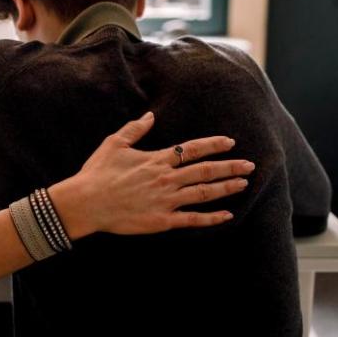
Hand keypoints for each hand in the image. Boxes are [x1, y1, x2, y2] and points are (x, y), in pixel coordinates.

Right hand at [50, 111, 253, 237]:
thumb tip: (150, 116)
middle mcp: (166, 179)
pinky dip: (211, 218)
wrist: (87, 202)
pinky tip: (227, 215)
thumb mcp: (114, 144)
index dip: (213, 145)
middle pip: (205, 171)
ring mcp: (166, 200)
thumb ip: (135, 129)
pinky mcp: (162, 220)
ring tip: (243, 183)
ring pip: (204, 193)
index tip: (230, 143)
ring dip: (226, 188)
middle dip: (230, 167)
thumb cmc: (97, 173)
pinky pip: (192, 219)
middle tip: (250, 165)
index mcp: (156, 160)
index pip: (191, 150)